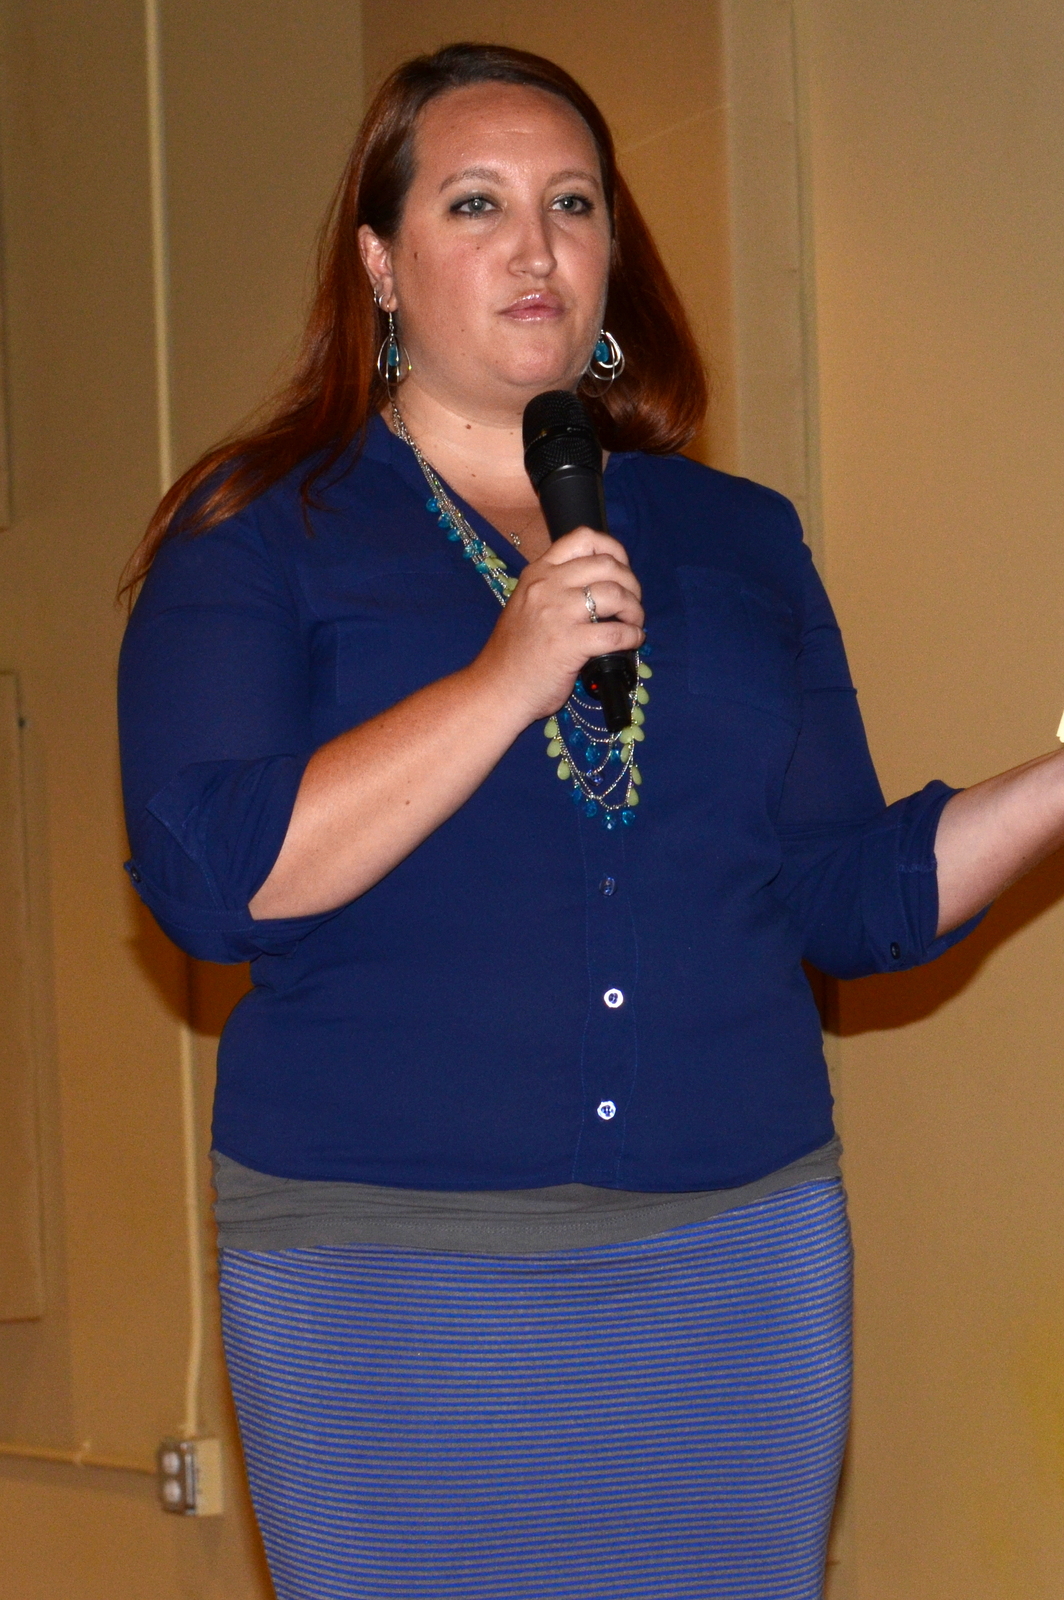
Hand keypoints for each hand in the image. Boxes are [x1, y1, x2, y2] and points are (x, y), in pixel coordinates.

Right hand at [472, 527, 644, 722]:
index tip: (621, 568)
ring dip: (634, 610)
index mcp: (538, 573)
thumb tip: (601, 587)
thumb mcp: (528, 604)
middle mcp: (548, 585)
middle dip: (630, 583)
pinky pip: (616, 633)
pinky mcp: (570, 643)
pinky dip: (632, 637)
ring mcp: (558, 613)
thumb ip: (556, 589)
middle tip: (632, 604)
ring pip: (616, 595)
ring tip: (633, 624)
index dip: (612, 549)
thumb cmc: (514, 653)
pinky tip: (632, 642)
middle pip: (607, 566)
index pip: (582, 538)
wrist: (495, 688)